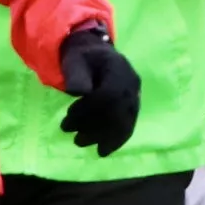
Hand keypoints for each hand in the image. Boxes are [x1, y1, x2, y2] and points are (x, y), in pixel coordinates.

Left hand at [58, 22, 141, 154]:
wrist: (96, 54)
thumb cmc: (82, 57)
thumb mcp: (75, 60)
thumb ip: (76, 75)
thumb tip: (78, 92)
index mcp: (119, 68)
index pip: (108, 94)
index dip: (88, 110)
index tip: (68, 118)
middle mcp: (132, 82)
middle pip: (118, 110)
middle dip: (94, 127)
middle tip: (73, 136)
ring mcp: (135, 95)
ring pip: (125, 121)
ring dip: (103, 137)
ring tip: (80, 143)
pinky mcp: (133, 106)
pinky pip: (129, 125)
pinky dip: (116, 140)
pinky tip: (103, 151)